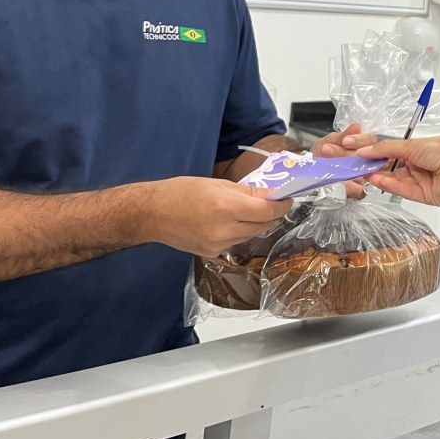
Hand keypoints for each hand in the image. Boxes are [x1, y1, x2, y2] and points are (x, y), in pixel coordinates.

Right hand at [136, 177, 293, 257]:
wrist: (152, 214)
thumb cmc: (182, 191)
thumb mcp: (216, 184)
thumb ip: (247, 191)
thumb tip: (271, 194)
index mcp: (226, 208)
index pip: (268, 211)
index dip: (282, 205)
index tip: (287, 198)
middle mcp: (224, 230)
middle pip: (263, 226)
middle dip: (271, 214)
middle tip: (272, 203)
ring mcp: (218, 246)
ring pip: (251, 235)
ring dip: (256, 224)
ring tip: (248, 211)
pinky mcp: (211, 254)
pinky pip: (236, 243)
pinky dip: (240, 232)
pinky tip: (229, 223)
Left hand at [311, 123, 379, 197]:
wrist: (307, 171)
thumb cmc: (321, 154)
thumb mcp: (329, 141)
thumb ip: (343, 136)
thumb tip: (356, 127)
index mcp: (363, 146)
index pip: (372, 141)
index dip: (361, 140)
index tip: (345, 141)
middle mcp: (368, 161)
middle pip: (370, 158)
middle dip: (348, 154)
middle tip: (328, 150)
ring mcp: (365, 177)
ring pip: (367, 175)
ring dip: (348, 170)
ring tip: (329, 165)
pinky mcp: (358, 191)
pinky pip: (360, 191)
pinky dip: (351, 187)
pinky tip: (341, 182)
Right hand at [360, 136, 439, 205]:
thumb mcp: (410, 145)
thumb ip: (385, 149)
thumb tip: (365, 150)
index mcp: (416, 152)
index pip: (391, 155)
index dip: (376, 157)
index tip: (360, 157)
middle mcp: (418, 167)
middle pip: (392, 171)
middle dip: (376, 169)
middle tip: (359, 168)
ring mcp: (420, 182)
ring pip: (396, 182)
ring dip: (381, 178)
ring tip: (366, 174)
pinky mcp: (423, 196)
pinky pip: (404, 191)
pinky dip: (391, 186)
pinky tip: (379, 180)